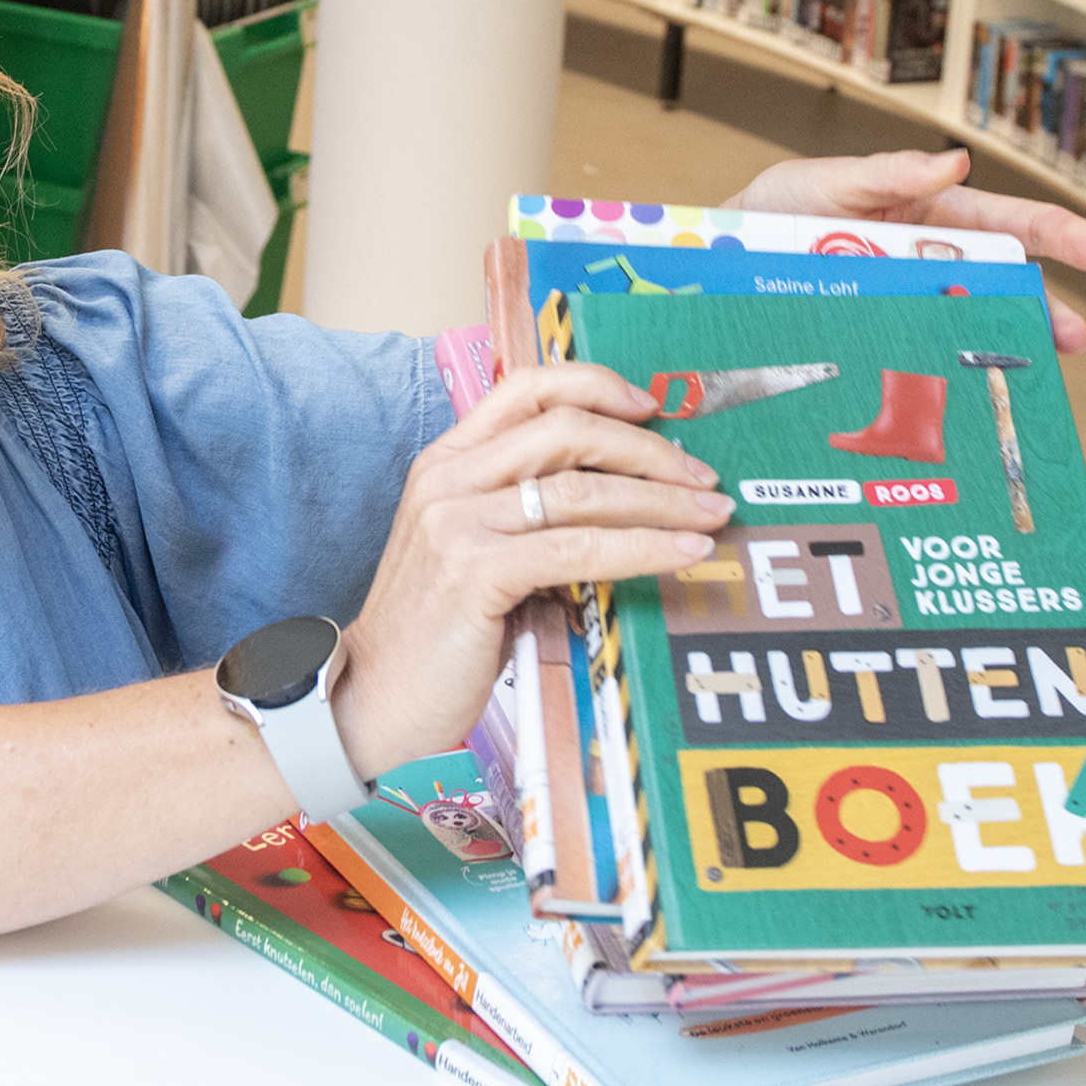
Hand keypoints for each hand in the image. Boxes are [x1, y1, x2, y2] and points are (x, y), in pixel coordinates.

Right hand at [332, 364, 728, 780]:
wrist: (375, 698)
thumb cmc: (435, 632)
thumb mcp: (472, 550)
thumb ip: (525, 513)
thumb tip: (621, 499)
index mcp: (446, 462)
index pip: (527, 387)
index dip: (598, 387)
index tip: (652, 410)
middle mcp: (448, 480)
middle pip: (568, 430)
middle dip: (650, 451)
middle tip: (702, 479)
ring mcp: (457, 524)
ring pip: (582, 489)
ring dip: (662, 500)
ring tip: (711, 516)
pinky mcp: (475, 573)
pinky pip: (579, 549)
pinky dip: (642, 548)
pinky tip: (680, 554)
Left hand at [721, 147, 1085, 354]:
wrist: (713, 267)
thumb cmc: (773, 212)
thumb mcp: (823, 183)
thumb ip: (886, 175)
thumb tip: (953, 161)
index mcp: (926, 216)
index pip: (1004, 223)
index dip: (1054, 235)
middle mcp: (925, 263)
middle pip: (1000, 286)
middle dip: (1043, 309)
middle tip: (1074, 338)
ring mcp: (903, 306)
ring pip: (968, 327)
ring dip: (1001, 350)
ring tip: (1028, 375)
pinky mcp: (875, 342)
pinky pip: (920, 360)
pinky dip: (946, 380)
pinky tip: (961, 402)